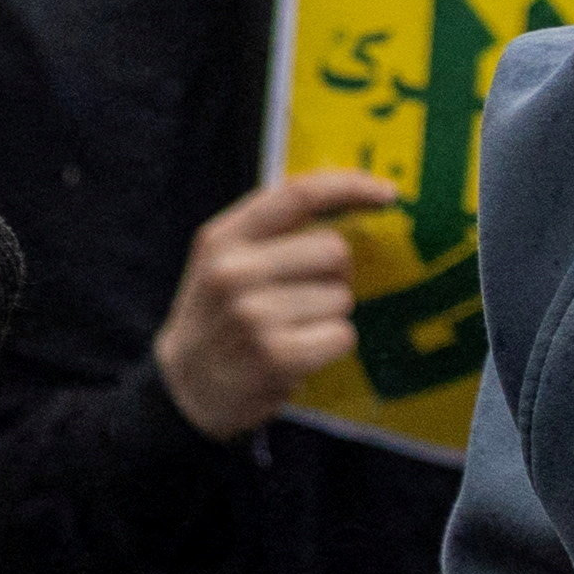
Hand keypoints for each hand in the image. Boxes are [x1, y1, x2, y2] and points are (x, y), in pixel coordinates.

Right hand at [154, 168, 393, 441]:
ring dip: (329, 315)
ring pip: (341, 298)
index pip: (297, 195)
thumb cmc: (219, 315)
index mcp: (222, 238)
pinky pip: (342, 335)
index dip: (349, 187)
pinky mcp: (275, 356)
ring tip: (292, 330)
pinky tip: (299, 354)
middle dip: (334, 275)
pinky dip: (331, 346)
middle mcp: (233, 271)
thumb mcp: (223, 260)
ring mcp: (252, 315)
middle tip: (304, 298)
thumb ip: (271, 230)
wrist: (185, 386)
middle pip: (334, 250)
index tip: (388, 194)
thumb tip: (353, 198)